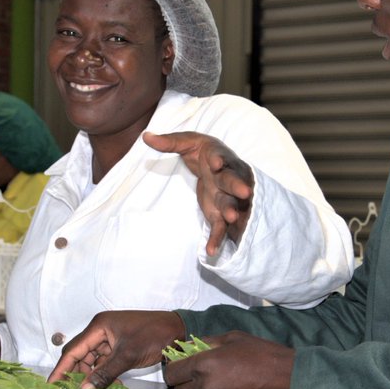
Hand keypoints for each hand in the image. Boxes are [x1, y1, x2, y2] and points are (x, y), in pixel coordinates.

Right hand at [48, 310, 185, 388]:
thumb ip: (105, 373)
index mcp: (99, 326)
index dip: (61, 369)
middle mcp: (100, 331)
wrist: (178, 330)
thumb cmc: (155, 335)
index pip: (73, 350)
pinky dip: (103, 375)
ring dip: (91, 377)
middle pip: (80, 356)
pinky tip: (109, 385)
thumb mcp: (128, 355)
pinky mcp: (118, 347)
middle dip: (76, 375)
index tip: (52, 385)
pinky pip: (103, 363)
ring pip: (91, 361)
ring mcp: (109, 339)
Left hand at [143, 131, 253, 255]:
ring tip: (231, 218)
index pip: (221, 157)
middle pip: (233, 182)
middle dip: (237, 187)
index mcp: (220, 157)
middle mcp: (227, 177)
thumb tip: (145, 137)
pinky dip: (217, 239)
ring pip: (231, 204)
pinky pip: (220, 227)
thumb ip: (168, 142)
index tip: (216, 163)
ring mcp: (225, 197)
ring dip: (232, 212)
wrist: (217, 165)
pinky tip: (210, 251)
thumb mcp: (187, 142)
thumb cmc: (203, 152)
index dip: (220, 160)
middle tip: (244, 192)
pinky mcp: (219, 213)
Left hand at [163, 331, 293, 388]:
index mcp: (204, 364)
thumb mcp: (234, 338)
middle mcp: (206, 387)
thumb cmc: (264, 353)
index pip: (171, 374)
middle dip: (184, 383)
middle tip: (198, 373)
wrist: (291, 379)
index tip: (181, 365)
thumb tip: (190, 347)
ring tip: (219, 380)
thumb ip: (207, 342)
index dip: (173, 369)